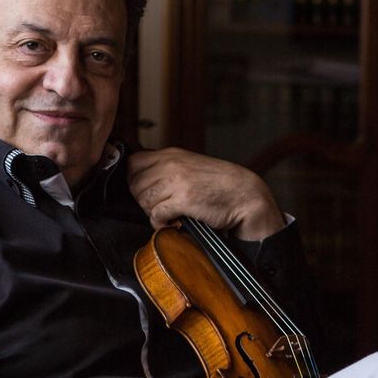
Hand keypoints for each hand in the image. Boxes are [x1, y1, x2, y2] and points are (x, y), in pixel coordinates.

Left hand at [128, 148, 284, 240]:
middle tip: (159, 206)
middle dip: (144, 200)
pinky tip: (172, 222)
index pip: (133, 163)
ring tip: (167, 214)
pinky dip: (161, 223)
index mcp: (171, 154)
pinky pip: (156, 215)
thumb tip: (142, 182)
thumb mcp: (190, 166)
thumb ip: (167, 168)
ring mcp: (177, 181)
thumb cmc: (219, 184)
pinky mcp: (183, 200)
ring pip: (144, 201)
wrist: (244, 194)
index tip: (145, 191)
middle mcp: (171, 164)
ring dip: (152, 212)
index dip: (134, 181)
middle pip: (135, 185)